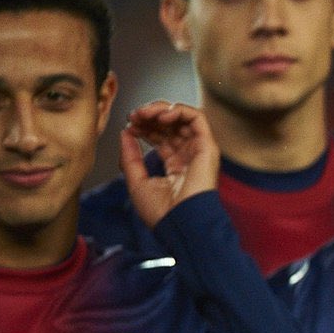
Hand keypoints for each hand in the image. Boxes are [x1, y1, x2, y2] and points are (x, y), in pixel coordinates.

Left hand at [119, 100, 220, 228]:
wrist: (181, 224)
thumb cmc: (163, 213)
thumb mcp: (137, 181)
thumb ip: (130, 157)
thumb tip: (125, 133)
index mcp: (174, 165)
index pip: (161, 136)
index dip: (144, 126)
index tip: (129, 125)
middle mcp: (188, 155)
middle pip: (170, 124)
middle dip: (149, 114)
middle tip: (134, 116)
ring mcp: (199, 150)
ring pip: (183, 116)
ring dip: (161, 109)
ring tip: (144, 113)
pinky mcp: (208, 147)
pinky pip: (197, 117)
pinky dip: (178, 110)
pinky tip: (161, 116)